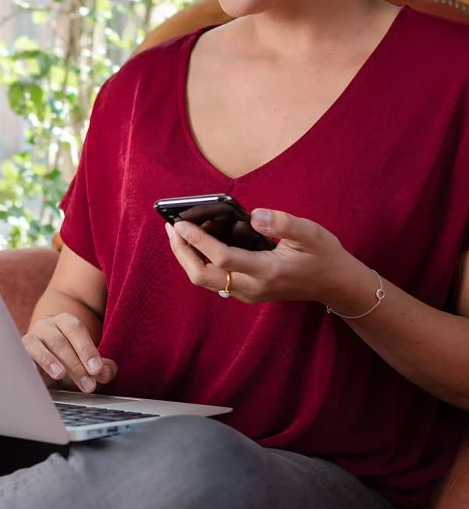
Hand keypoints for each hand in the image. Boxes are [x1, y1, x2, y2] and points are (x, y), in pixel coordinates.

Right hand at [22, 313, 117, 392]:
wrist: (44, 358)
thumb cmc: (70, 361)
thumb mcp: (88, 363)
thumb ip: (102, 368)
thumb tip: (105, 372)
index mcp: (66, 322)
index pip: (76, 329)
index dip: (87, 349)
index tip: (96, 370)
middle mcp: (47, 327)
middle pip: (59, 341)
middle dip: (75, 365)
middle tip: (88, 386)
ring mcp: (30, 339)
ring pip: (38, 346)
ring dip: (49, 361)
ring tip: (60, 375)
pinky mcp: (18, 354)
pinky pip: (20, 357)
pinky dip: (27, 364)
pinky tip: (34, 375)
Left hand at [165, 208, 360, 306]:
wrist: (336, 285)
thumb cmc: (323, 256)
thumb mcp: (311, 233)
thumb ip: (283, 223)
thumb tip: (254, 215)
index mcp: (267, 272)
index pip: (222, 258)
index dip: (198, 241)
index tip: (180, 223)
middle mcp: (252, 287)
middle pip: (203, 275)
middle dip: (182, 252)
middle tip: (171, 227)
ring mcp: (247, 294)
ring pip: (205, 280)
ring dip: (188, 257)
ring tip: (179, 232)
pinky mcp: (246, 293)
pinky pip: (214, 279)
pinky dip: (200, 261)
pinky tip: (198, 242)